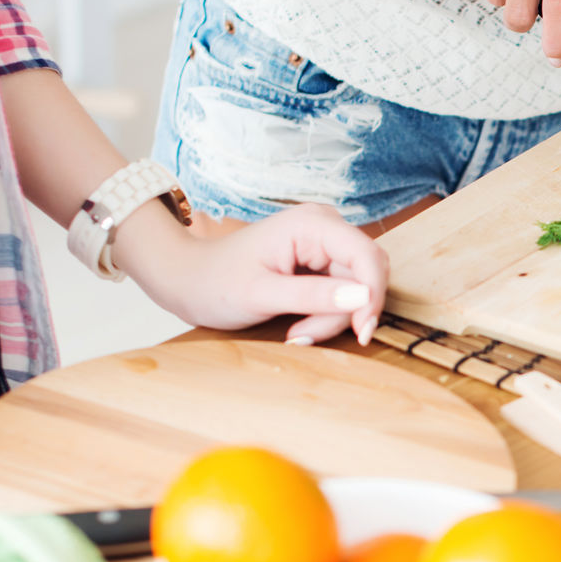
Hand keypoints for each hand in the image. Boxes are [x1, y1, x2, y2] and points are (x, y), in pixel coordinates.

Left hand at [122, 203, 388, 345]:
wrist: (188, 280)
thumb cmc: (214, 283)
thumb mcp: (261, 294)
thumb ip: (313, 295)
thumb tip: (364, 297)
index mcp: (311, 224)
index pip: (367, 256)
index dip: (372, 295)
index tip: (363, 333)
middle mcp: (324, 227)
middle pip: (365, 274)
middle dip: (345, 312)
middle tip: (306, 336)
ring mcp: (324, 244)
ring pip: (357, 288)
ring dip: (333, 318)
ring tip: (296, 333)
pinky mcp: (321, 261)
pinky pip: (343, 292)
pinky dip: (327, 315)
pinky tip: (299, 325)